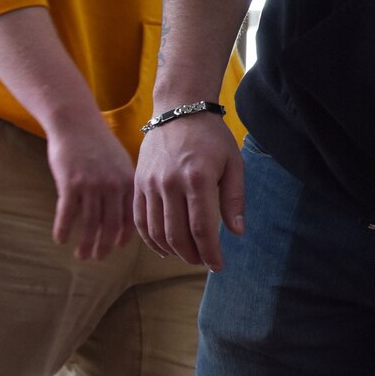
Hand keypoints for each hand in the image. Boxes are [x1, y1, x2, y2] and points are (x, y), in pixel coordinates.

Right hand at [45, 119, 137, 260]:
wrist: (76, 122)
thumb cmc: (97, 144)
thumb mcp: (121, 163)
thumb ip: (124, 186)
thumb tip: (125, 214)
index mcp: (128, 182)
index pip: (130, 218)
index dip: (123, 237)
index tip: (116, 248)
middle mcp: (114, 186)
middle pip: (110, 225)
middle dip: (104, 246)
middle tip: (96, 258)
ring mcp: (92, 185)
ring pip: (90, 224)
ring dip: (84, 243)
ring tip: (80, 255)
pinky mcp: (70, 183)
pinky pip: (67, 214)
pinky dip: (63, 229)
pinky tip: (59, 239)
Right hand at [134, 115, 243, 268]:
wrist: (178, 110)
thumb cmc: (211, 137)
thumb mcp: (233, 163)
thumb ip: (234, 198)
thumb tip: (237, 233)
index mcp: (197, 179)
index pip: (202, 228)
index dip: (210, 253)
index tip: (217, 266)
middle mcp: (170, 183)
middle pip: (177, 234)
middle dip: (192, 255)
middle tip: (204, 262)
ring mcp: (150, 184)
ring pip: (156, 231)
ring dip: (172, 250)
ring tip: (187, 256)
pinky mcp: (137, 183)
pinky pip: (139, 220)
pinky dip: (150, 239)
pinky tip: (164, 247)